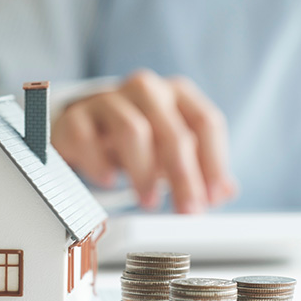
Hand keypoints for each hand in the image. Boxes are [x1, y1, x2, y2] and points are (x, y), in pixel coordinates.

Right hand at [52, 69, 236, 212]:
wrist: (84, 126)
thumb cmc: (136, 140)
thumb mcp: (171, 150)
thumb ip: (201, 168)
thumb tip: (225, 192)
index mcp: (176, 94)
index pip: (205, 123)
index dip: (213, 164)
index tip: (213, 198)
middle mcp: (146, 90)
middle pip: (173, 132)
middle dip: (184, 177)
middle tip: (186, 210)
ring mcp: (108, 99)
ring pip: (133, 131)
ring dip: (145, 173)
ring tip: (148, 201)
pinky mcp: (75, 116)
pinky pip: (88, 138)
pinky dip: (100, 163)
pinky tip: (108, 180)